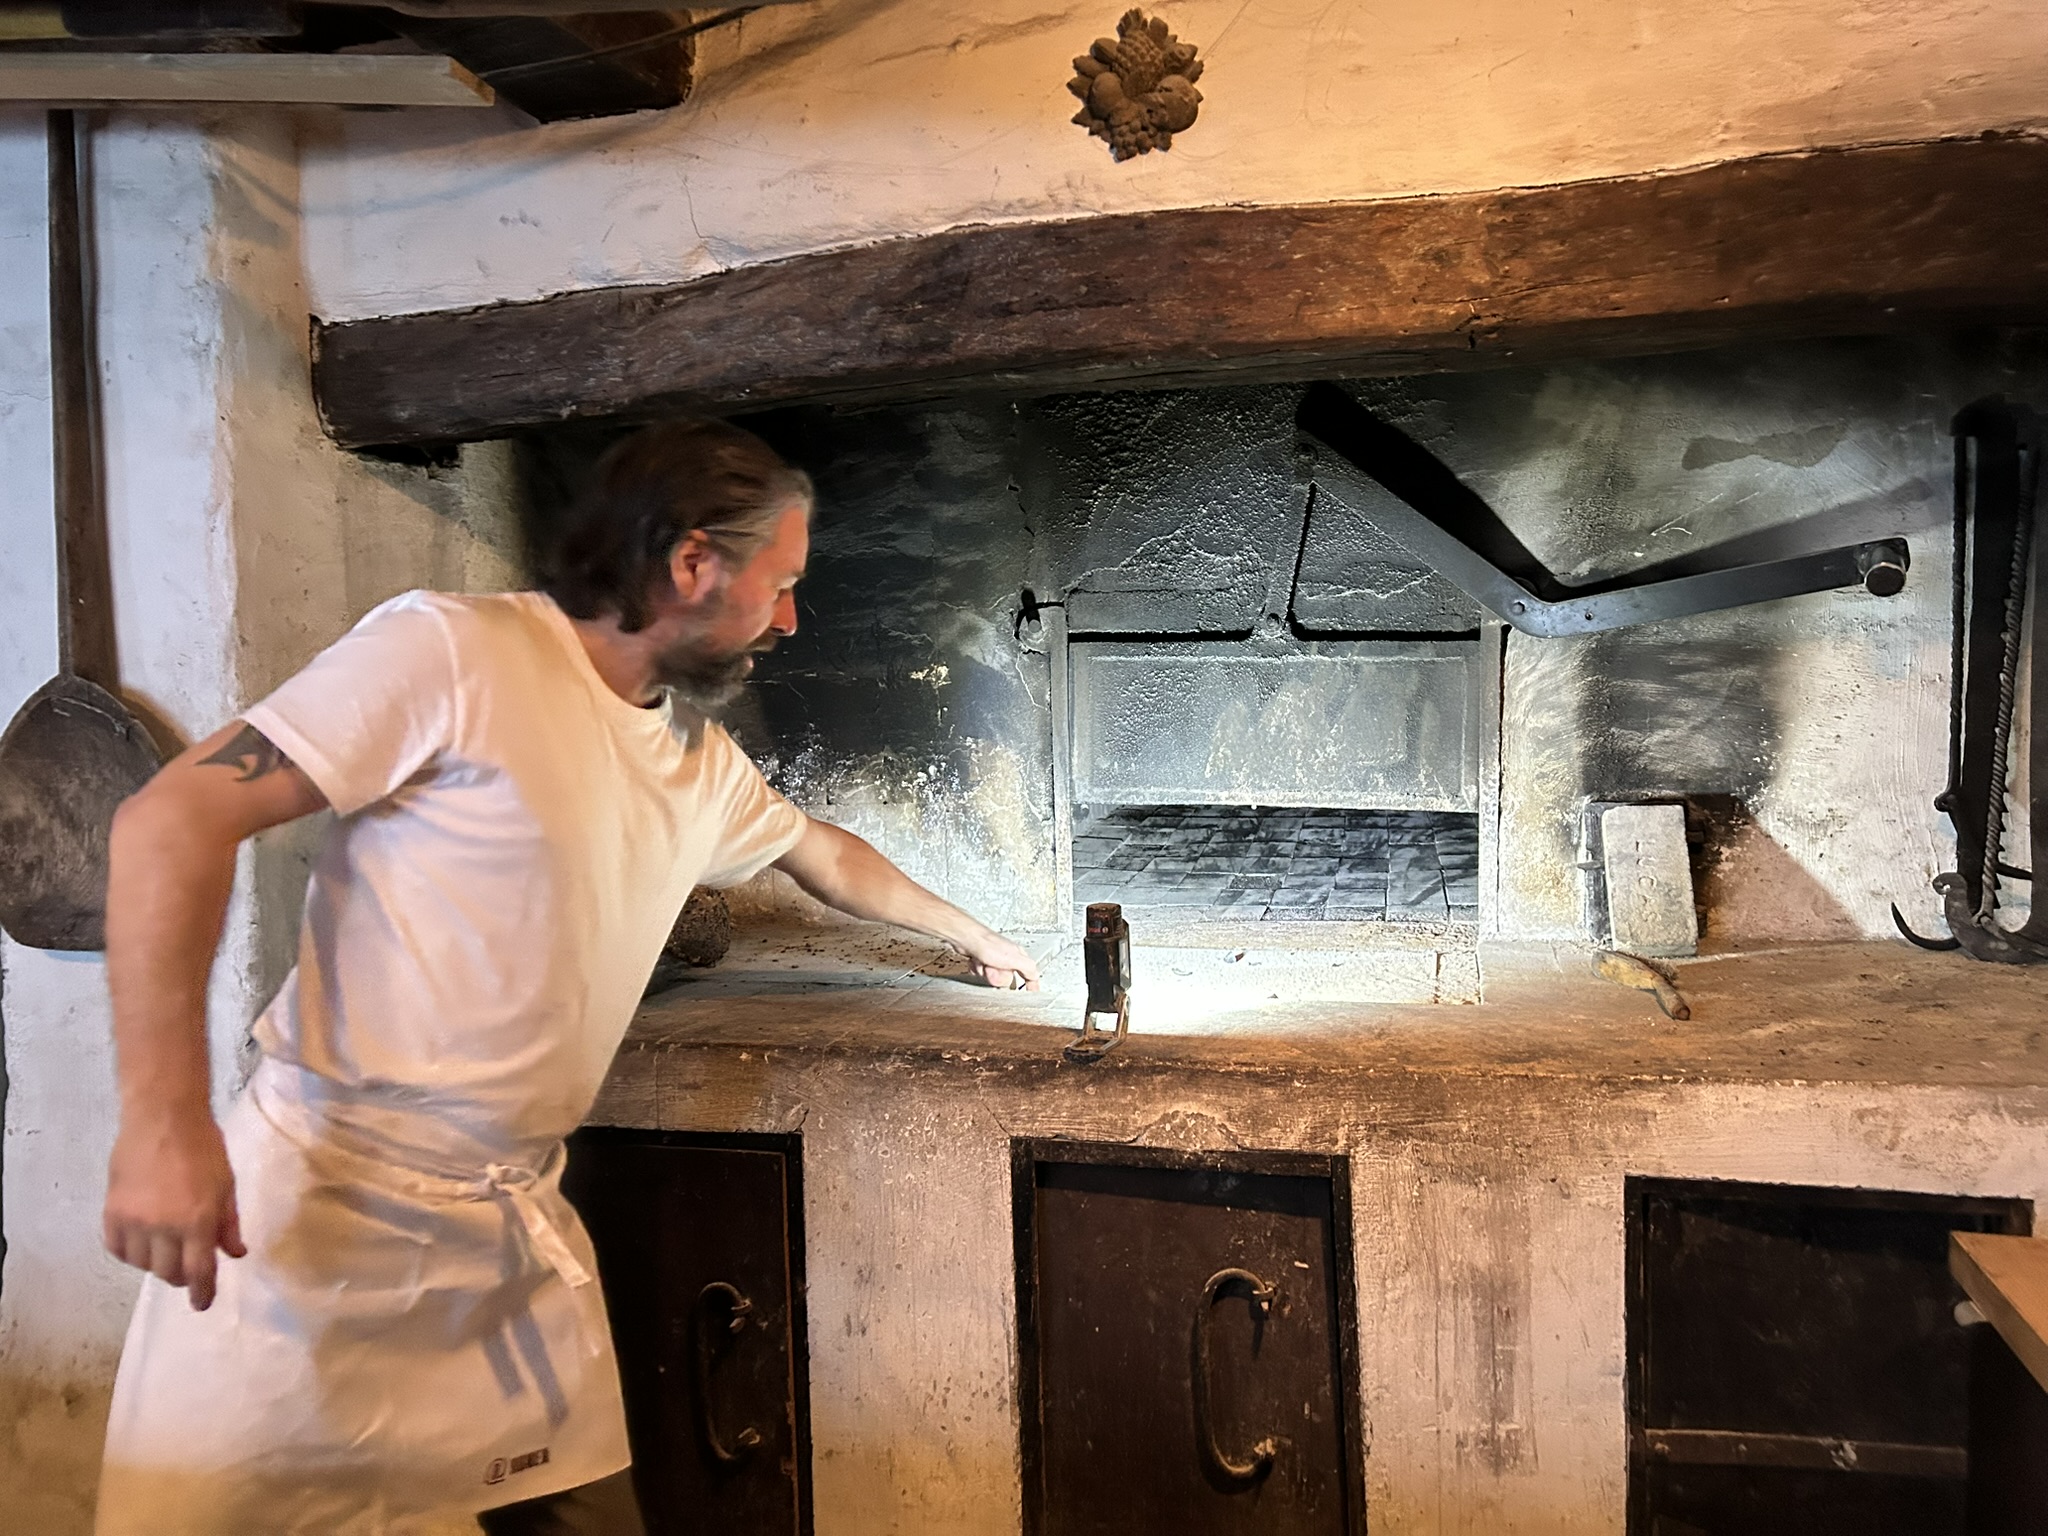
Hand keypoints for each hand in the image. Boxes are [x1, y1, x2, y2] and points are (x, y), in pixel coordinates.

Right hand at [104, 1108, 245, 1310]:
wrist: (162, 1118)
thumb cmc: (203, 1147)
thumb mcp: (226, 1185)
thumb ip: (228, 1223)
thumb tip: (235, 1254)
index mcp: (197, 1221)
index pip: (199, 1272)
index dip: (201, 1293)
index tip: (201, 1305)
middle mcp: (163, 1227)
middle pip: (168, 1273)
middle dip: (181, 1275)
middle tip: (189, 1265)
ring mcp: (134, 1222)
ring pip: (142, 1264)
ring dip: (157, 1263)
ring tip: (166, 1247)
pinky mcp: (111, 1212)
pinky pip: (118, 1249)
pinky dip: (130, 1253)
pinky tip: (141, 1242)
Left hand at [959, 928, 1041, 991]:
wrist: (966, 938)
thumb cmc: (988, 943)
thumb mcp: (1014, 958)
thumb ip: (1029, 969)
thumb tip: (1036, 977)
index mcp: (1018, 956)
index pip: (1030, 974)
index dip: (1031, 984)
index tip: (1031, 993)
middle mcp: (1006, 957)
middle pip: (1007, 980)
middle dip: (999, 977)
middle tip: (993, 970)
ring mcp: (993, 959)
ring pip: (992, 978)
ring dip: (986, 973)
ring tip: (984, 964)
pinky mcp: (981, 960)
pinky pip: (981, 974)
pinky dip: (977, 969)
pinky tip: (976, 962)